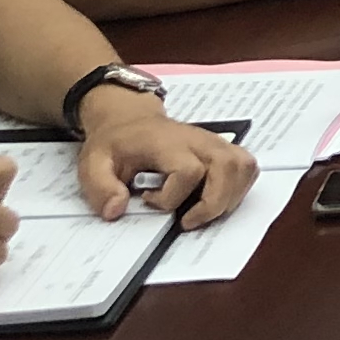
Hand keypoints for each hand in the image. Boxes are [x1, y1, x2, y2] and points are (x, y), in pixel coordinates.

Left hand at [75, 101, 257, 225]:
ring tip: (203, 211)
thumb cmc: (115, 144)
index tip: (148, 200)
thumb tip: (117, 211)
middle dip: (214, 204)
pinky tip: (217, 199)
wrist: (129, 119)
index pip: (188, 170)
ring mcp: (213, 142)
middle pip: (228, 166)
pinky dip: (239, 187)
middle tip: (187, 221)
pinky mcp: (221, 147)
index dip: (171, 196)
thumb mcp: (93, 163)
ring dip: (230, 196)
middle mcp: (197, 139)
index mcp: (166, 142)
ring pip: (244, 165)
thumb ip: (101, 187)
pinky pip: (246, 165)